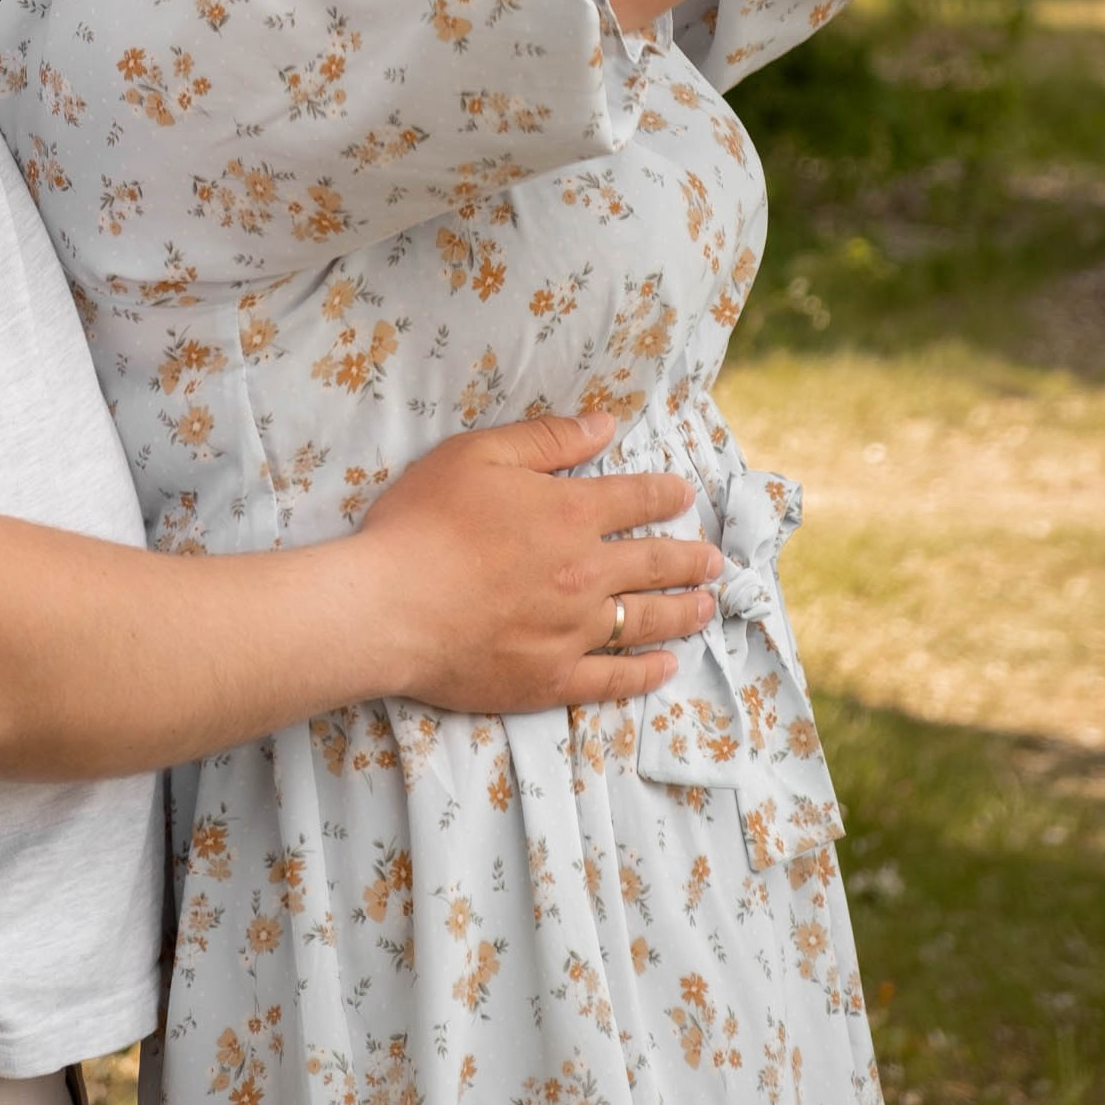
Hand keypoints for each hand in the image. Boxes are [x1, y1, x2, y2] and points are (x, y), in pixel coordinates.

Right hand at [355, 407, 722, 712]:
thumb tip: (606, 425)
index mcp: (570, 512)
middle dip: (690, 559)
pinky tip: (667, 668)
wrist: (390, 605)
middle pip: (654, 563)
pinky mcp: (553, 679)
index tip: (684, 496)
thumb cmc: (425, 522)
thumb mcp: (479, 455)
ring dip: (684, 611)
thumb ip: (547, 439)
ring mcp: (574, 631)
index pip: (635, 499)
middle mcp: (586, 572)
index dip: (665, 494)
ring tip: (707, 606)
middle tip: (715, 561)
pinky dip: (647, 674)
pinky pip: (615, 679)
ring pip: (646, 620)